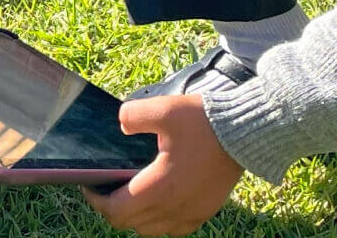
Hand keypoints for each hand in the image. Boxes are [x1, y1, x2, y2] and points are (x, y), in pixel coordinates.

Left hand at [84, 95, 243, 235]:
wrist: (246, 133)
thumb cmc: (206, 123)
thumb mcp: (165, 110)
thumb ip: (133, 115)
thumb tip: (120, 124)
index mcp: (159, 188)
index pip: (116, 212)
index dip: (96, 201)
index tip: (90, 186)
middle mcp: (174, 208)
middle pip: (130, 224)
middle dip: (112, 208)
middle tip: (107, 188)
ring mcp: (191, 213)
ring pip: (151, 230)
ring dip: (136, 216)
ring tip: (131, 193)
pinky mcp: (205, 211)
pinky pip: (174, 228)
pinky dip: (160, 220)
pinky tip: (159, 200)